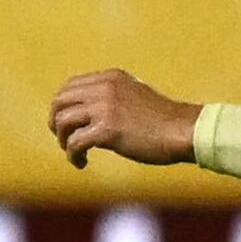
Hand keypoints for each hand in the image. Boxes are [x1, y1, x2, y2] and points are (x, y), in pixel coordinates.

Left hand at [48, 69, 199, 169]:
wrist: (184, 131)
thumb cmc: (165, 121)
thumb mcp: (135, 96)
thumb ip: (114, 97)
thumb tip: (93, 114)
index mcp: (110, 78)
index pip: (70, 86)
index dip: (62, 106)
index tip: (67, 124)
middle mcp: (104, 88)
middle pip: (60, 101)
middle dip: (56, 123)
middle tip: (63, 139)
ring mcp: (105, 108)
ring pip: (63, 122)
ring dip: (63, 141)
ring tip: (74, 153)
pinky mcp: (107, 130)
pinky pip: (75, 143)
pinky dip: (73, 155)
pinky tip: (82, 163)